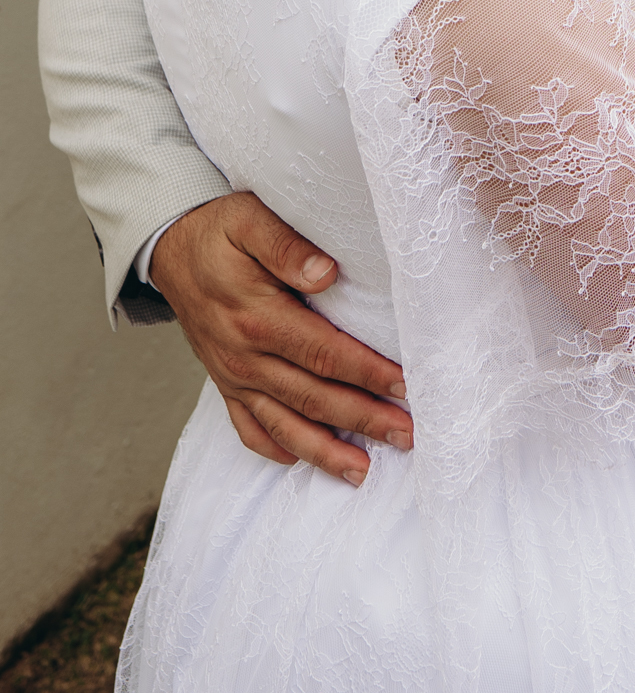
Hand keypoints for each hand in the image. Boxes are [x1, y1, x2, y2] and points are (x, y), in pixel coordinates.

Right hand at [150, 192, 410, 484]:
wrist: (170, 247)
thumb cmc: (219, 231)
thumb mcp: (249, 219)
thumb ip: (286, 245)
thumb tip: (326, 274)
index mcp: (257, 317)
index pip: (324, 353)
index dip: (367, 372)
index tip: (405, 386)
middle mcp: (244, 357)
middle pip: (313, 397)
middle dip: (363, 419)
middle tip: (408, 436)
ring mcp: (232, 376)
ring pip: (284, 425)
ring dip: (325, 451)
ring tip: (363, 472)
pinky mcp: (224, 384)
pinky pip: (248, 429)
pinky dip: (276, 449)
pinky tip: (302, 461)